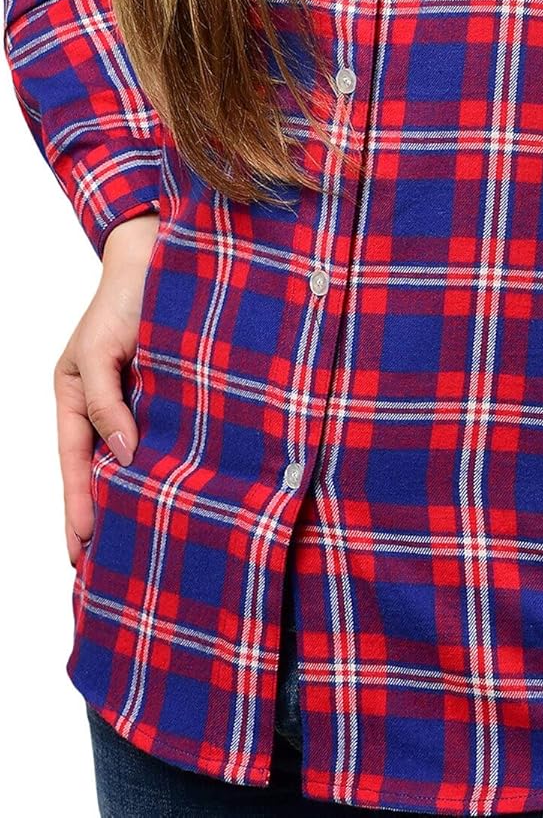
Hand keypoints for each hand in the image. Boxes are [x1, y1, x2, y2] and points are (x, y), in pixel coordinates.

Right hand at [54, 213, 159, 566]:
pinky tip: (186, 491)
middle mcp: (110, 402)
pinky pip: (174, 433)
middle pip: (104, 470)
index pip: (76, 463)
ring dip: (142, 494)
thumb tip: (126, 457)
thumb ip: (107, 402)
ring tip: (147, 544)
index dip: (79, 506)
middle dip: (104, 515)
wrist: (173, 251)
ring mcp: (145, 398)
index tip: (80, 551)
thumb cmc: (129, 293)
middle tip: (106, 570)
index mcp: (77, 395)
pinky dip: (175, 462)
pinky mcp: (181, 389)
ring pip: (140, 457)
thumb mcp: (101, 349)